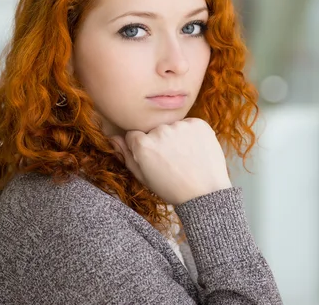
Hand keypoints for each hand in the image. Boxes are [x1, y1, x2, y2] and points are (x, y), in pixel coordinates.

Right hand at [110, 118, 231, 205]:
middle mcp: (160, 131)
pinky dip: (192, 135)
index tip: (153, 158)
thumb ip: (127, 155)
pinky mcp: (199, 124)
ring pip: (173, 126)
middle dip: (160, 141)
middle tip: (172, 160)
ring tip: (186, 157)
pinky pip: (190, 125)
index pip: (134, 135)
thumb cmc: (172, 188)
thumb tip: (114, 138)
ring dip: (177, 137)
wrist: (205, 193)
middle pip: (155, 130)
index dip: (143, 147)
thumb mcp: (144, 177)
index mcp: (143, 144)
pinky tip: (196, 151)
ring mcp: (181, 126)